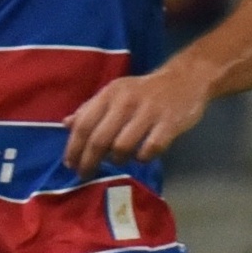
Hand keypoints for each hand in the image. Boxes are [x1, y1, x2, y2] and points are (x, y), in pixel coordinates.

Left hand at [63, 60, 212, 175]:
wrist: (185, 79)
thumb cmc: (144, 91)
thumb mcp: (115, 93)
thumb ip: (90, 109)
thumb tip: (66, 124)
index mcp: (110, 93)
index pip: (84, 124)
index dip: (74, 148)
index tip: (70, 165)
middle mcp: (126, 102)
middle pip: (99, 139)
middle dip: (89, 161)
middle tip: (85, 174)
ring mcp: (149, 112)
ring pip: (122, 147)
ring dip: (117, 159)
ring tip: (117, 161)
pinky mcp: (169, 123)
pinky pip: (150, 149)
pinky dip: (142, 158)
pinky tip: (141, 157)